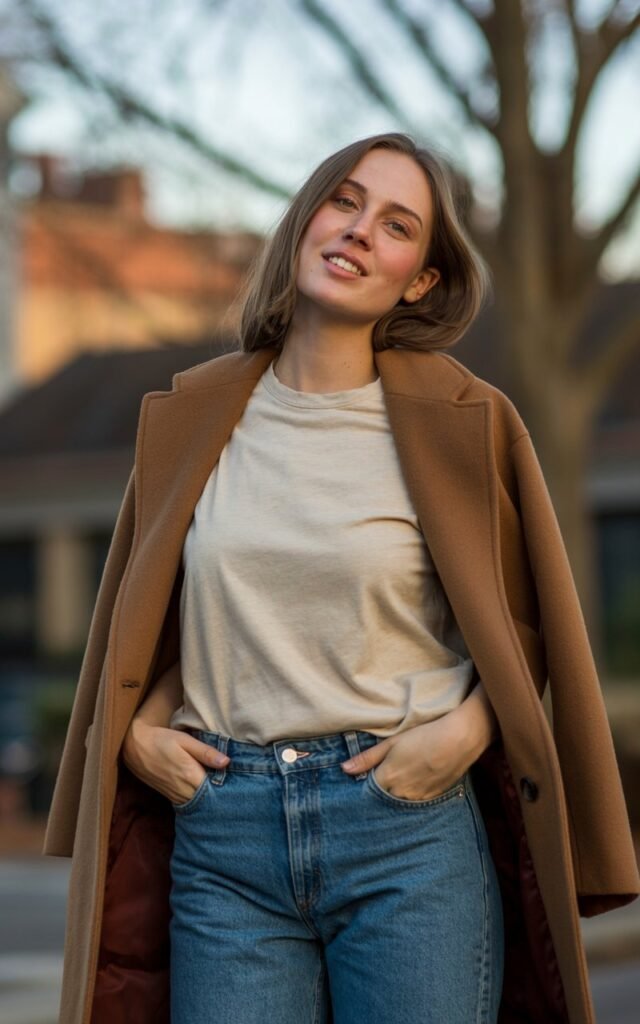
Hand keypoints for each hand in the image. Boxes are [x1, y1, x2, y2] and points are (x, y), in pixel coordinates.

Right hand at [121, 719, 229, 804]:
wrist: (134, 747)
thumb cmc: (161, 740)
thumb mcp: (184, 741)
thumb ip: (205, 752)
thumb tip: (227, 762)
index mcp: (190, 775)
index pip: (216, 789)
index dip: (229, 788)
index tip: (239, 782)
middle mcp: (183, 790)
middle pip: (209, 800)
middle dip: (221, 795)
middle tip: (234, 786)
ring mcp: (176, 796)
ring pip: (199, 804)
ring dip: (210, 798)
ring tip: (222, 788)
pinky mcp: (170, 797)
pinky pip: (189, 803)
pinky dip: (199, 799)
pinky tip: (205, 790)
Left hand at [341, 712, 477, 801]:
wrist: (458, 740)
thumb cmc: (424, 736)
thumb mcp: (392, 743)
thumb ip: (367, 758)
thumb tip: (344, 769)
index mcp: (387, 778)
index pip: (367, 791)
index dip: (364, 786)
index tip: (363, 781)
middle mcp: (400, 793)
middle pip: (382, 799)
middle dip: (379, 793)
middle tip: (382, 781)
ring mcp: (417, 798)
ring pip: (398, 803)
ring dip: (395, 795)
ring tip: (400, 780)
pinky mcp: (431, 798)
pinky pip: (414, 803)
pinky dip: (410, 796)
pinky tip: (414, 782)